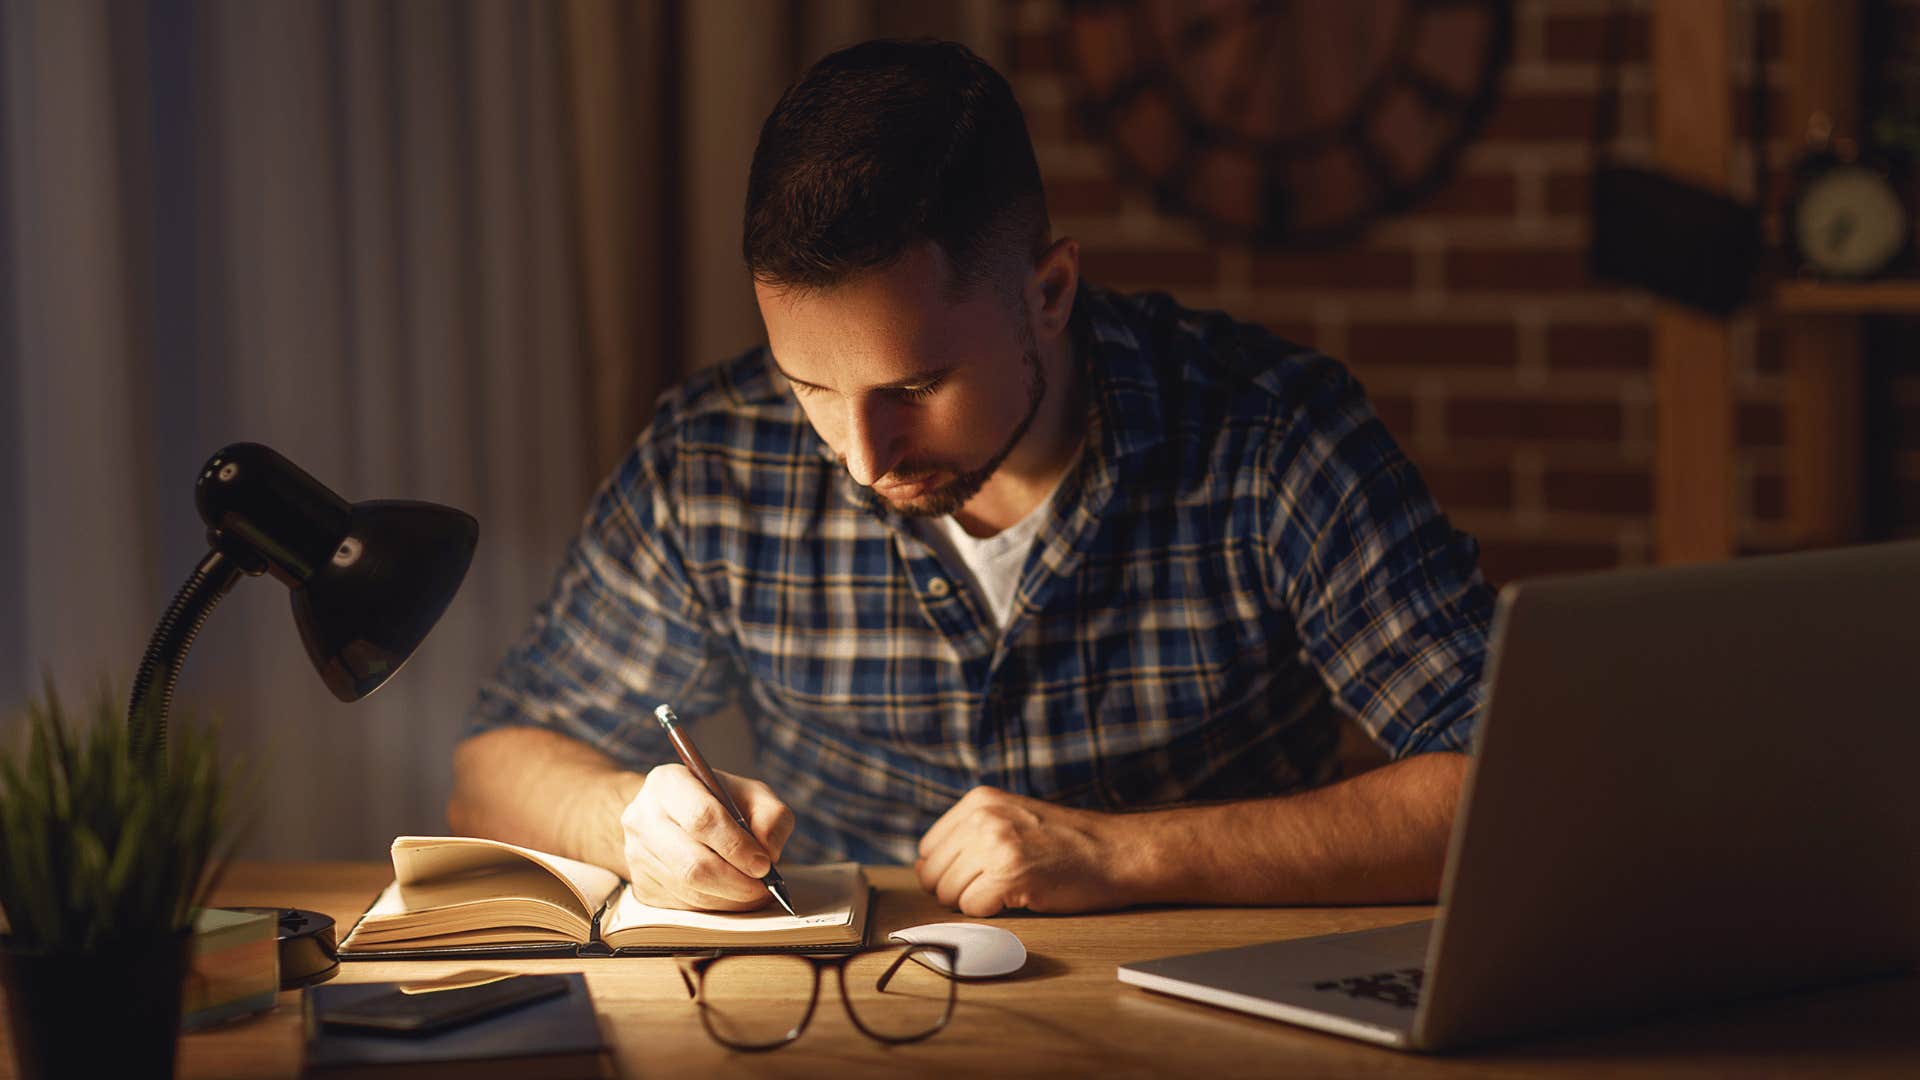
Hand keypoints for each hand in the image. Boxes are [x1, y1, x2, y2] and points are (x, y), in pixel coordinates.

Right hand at [620, 764, 794, 911]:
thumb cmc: (719, 803)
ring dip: (728, 898)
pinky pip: (682, 907)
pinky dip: (714, 907)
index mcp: (668, 782)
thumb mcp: (752, 795)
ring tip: (753, 893)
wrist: (676, 817)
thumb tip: (768, 852)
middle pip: (692, 863)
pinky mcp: (640, 885)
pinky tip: (731, 896)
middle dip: (735, 882)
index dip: (736, 846)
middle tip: (763, 888)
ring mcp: (636, 854)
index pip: (701, 818)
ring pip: (688, 890)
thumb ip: (771, 816)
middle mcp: (642, 817)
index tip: (763, 865)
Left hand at [914, 786, 1130, 916]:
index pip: (927, 848)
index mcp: (979, 800)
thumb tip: (921, 868)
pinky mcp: (1009, 875)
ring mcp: (995, 844)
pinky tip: (1021, 896)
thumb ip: (967, 835)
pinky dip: (992, 912)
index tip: (978, 873)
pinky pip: (972, 909)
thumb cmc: (1066, 842)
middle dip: (957, 889)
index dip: (948, 870)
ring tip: (1012, 886)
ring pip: (948, 894)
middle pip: (932, 873)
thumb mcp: (1011, 818)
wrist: (1116, 852)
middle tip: (996, 884)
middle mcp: (983, 817)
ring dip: (976, 900)